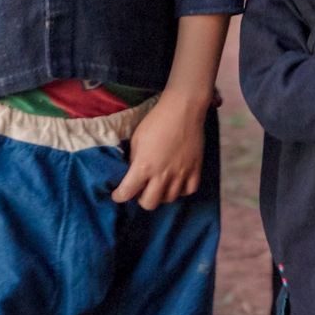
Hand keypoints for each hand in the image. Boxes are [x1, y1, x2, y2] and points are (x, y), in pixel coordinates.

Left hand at [113, 93, 206, 209]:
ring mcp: (181, 173)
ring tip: (159, 186)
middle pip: (149, 203)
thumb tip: (134, 173)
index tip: (119, 194)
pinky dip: (181, 190)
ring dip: (161, 195)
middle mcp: (162, 175)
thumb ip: (135, 160)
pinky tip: (177, 183)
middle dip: (141, 199)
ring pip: (169, 199)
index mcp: (143, 167)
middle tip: (141, 190)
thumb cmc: (155, 122)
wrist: (183, 111)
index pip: (127, 193)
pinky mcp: (195, 169)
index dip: (119, 196)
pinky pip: (189, 190)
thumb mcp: (136, 140)